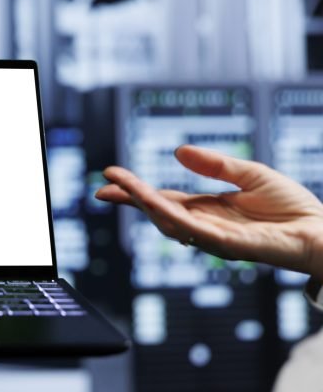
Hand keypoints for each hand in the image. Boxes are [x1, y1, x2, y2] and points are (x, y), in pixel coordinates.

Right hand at [95, 145, 322, 280]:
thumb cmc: (292, 208)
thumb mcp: (250, 174)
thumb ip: (216, 164)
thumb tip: (178, 151)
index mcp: (207, 209)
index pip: (162, 199)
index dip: (135, 190)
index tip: (109, 179)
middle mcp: (205, 225)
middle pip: (158, 211)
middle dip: (130, 198)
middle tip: (104, 186)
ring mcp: (216, 238)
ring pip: (170, 222)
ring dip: (144, 205)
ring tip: (124, 187)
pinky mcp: (232, 246)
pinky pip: (196, 232)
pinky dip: (172, 218)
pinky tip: (154, 204)